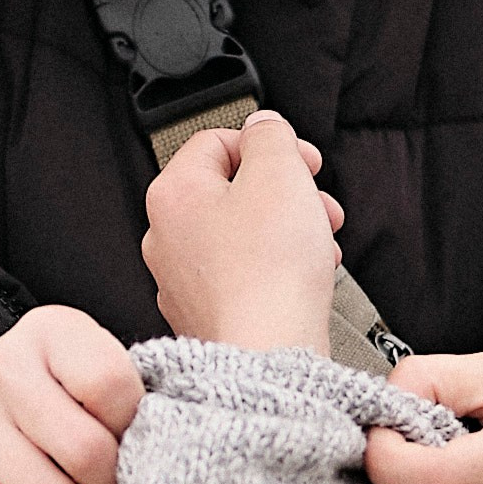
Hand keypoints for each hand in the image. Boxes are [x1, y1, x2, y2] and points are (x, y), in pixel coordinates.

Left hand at [142, 111, 344, 350]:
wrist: (268, 357)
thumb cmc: (268, 274)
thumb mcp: (279, 173)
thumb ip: (270, 135)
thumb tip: (263, 126)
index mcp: (174, 194)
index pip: (216, 141)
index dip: (267, 143)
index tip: (300, 158)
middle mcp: (166, 236)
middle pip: (231, 190)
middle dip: (284, 191)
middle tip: (314, 201)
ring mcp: (182, 280)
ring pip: (241, 234)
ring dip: (285, 228)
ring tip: (317, 242)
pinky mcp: (207, 314)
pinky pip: (243, 274)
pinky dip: (275, 268)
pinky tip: (303, 276)